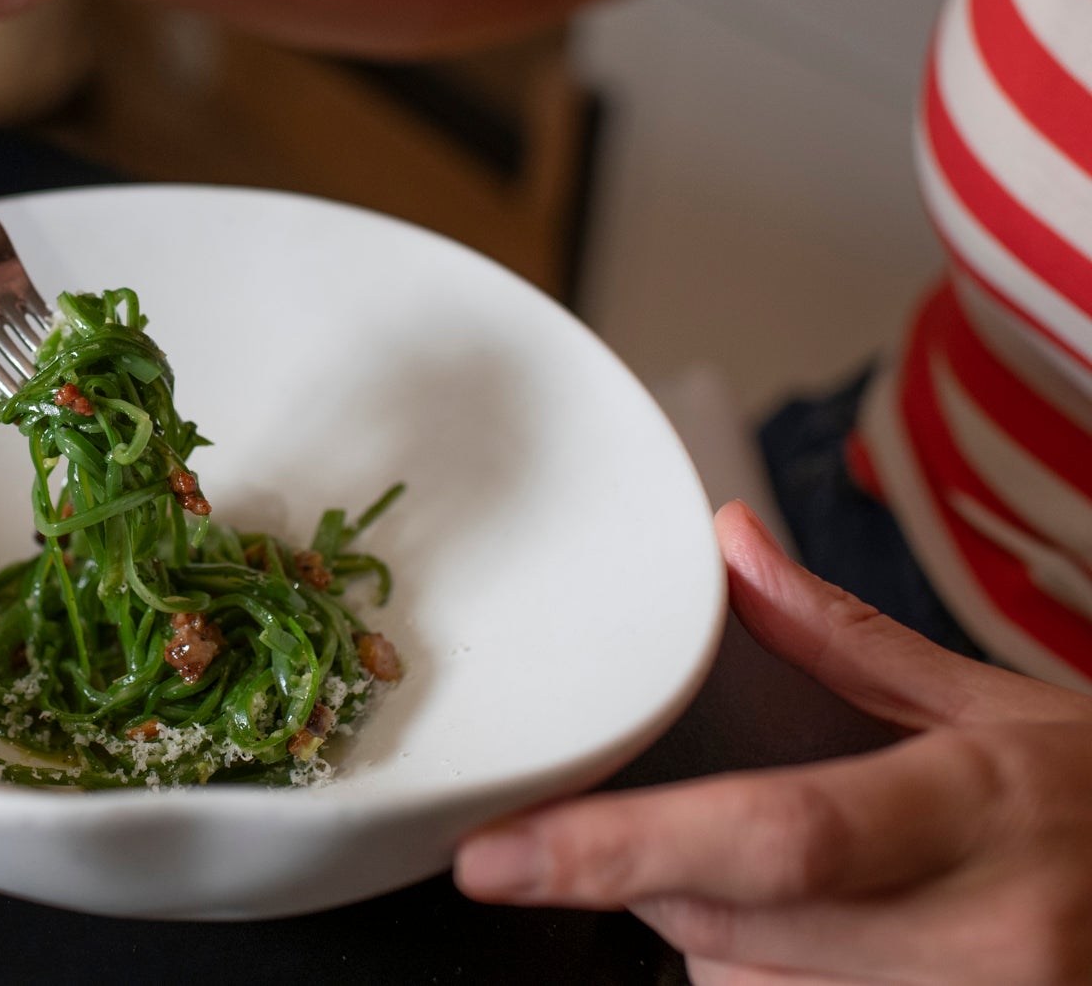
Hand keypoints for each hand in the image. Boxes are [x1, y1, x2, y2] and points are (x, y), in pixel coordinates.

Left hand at [454, 501, 1091, 984]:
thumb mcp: (996, 706)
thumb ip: (847, 639)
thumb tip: (734, 550)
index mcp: (981, 813)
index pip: (774, 836)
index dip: (618, 850)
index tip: (496, 855)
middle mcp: (984, 942)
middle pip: (733, 928)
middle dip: (648, 879)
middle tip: (630, 828)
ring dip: (715, 938)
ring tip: (791, 881)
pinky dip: (769, 978)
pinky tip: (813, 937)